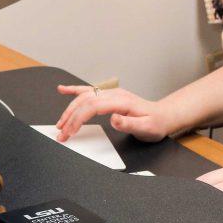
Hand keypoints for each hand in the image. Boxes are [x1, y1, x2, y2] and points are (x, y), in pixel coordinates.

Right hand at [54, 85, 174, 142]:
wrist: (162, 116)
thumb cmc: (155, 124)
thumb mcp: (146, 128)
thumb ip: (129, 124)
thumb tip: (113, 118)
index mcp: (122, 101)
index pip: (93, 107)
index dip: (78, 118)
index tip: (70, 131)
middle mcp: (115, 94)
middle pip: (85, 101)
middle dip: (70, 117)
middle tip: (61, 133)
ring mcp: (111, 93)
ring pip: (84, 96)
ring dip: (70, 108)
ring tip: (60, 122)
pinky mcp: (109, 95)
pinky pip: (89, 90)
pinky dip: (74, 89)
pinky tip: (63, 89)